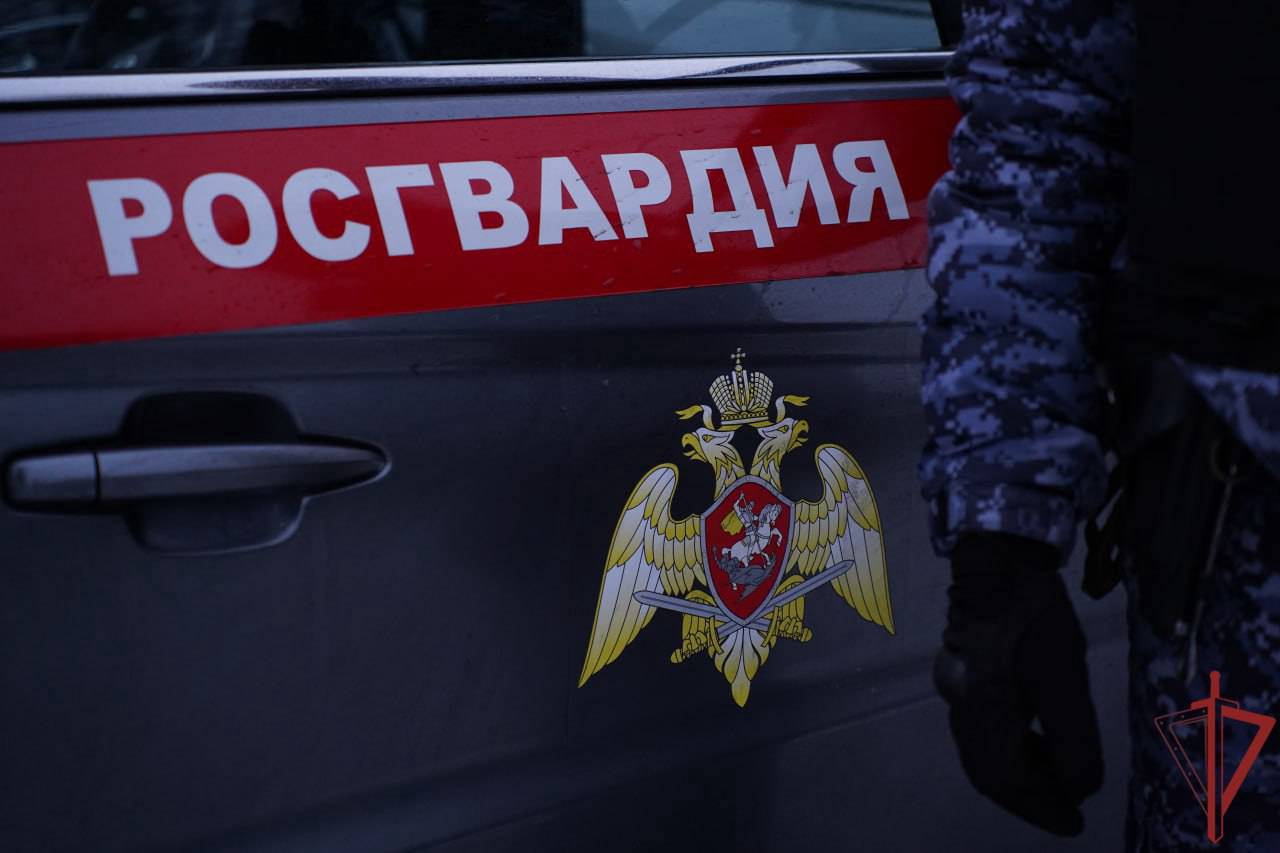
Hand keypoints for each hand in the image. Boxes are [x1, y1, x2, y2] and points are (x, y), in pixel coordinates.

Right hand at [933, 533, 1103, 836]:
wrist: (997, 559)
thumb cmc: (1036, 616)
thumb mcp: (1067, 677)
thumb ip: (1074, 738)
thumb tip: (1078, 786)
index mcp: (984, 709)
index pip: (1008, 779)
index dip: (1041, 807)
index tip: (1076, 823)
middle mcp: (962, 706)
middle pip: (989, 771)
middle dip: (1029, 796)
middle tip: (1068, 809)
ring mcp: (957, 690)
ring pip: (984, 752)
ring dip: (1021, 773)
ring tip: (1059, 776)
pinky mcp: (963, 676)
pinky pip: (981, 730)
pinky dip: (1010, 748)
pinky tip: (1036, 740)